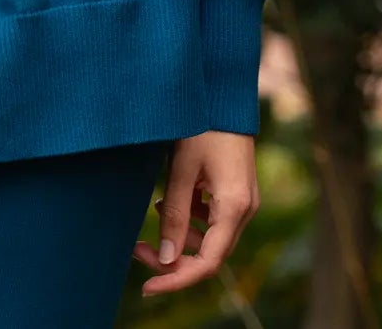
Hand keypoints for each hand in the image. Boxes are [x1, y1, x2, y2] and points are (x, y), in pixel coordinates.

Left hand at [132, 130, 258, 295]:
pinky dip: (190, 217)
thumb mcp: (181, 168)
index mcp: (234, 207)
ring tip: (154, 208)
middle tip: (136, 247)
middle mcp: (244, 210)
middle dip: (172, 256)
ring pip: (210, 238)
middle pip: (208, 254)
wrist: (224, 93)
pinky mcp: (235, 191)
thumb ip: (174, 214)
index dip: (176, 279)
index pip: (208, 263)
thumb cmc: (203, 125)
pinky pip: (212, 219)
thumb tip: (165, 259)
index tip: (147, 288)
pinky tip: (169, 198)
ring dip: (180, 235)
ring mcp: (243, 201)